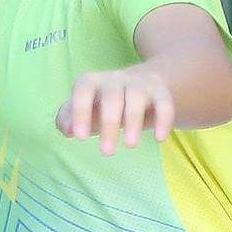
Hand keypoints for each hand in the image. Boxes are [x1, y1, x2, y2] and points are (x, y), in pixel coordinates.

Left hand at [58, 65, 173, 154]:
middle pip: (112, 96)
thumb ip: (67, 119)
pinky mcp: (160, 92)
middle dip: (109, 123)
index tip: (80, 137)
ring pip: (137, 97)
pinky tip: (159, 138)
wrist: (139, 87)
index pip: (84, 89)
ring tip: (130, 145)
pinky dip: (163, 119)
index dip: (80, 111)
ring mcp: (139, 83)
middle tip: (106, 152)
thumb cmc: (102, 105)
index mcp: (93, 82)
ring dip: (134, 120)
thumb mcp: (82, 111)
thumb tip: (67, 130)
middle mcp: (115, 78)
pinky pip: (164, 103)